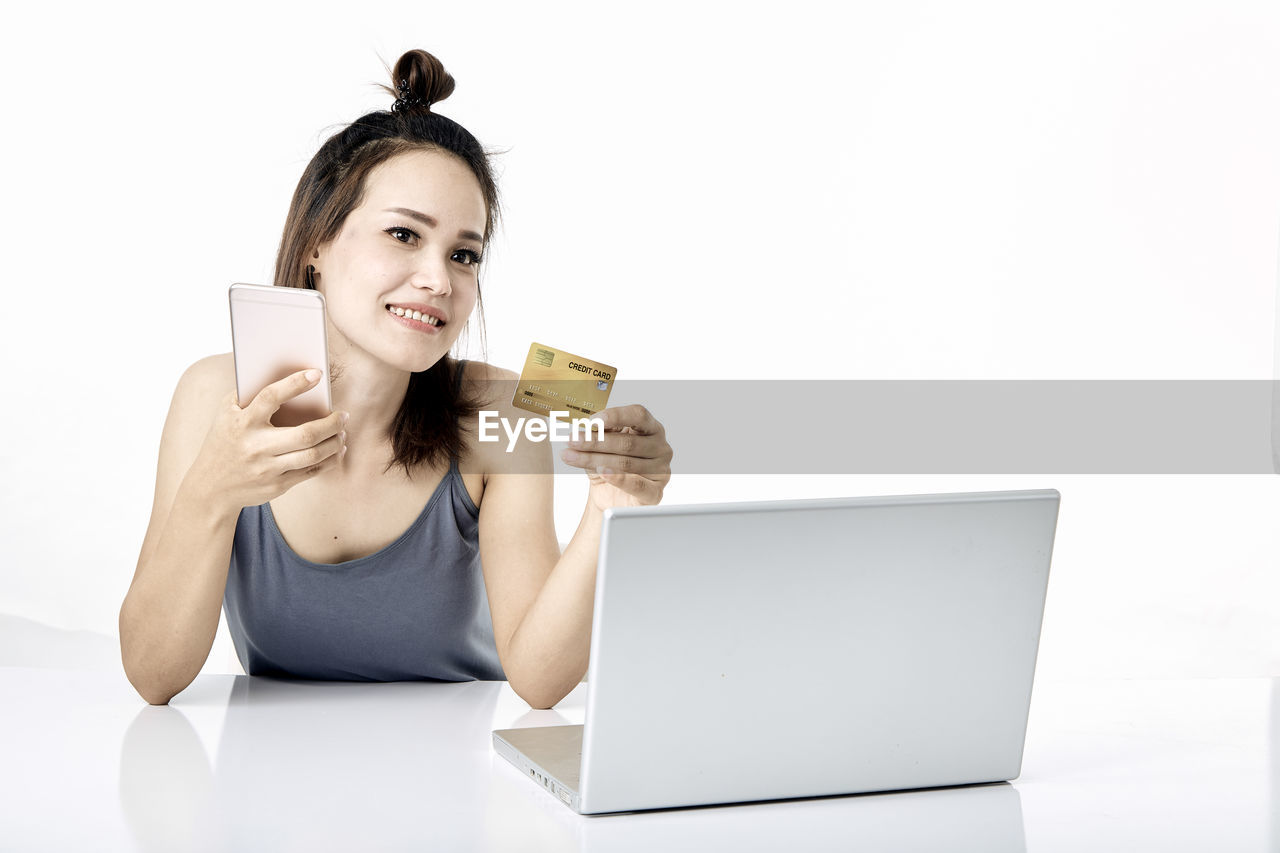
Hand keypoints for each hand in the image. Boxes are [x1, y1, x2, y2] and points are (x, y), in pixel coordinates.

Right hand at [186, 369, 348, 513]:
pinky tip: (338, 449)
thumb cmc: (224, 440)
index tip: (317, 373)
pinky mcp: (277, 485)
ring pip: (313, 455)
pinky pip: (311, 471)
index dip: (295, 383)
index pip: (271, 397)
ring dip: (336, 442)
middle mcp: (256, 446)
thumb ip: (248, 393)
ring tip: (343, 431)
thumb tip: (284, 372)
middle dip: (332, 423)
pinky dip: (330, 459)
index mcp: (242, 423)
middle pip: (305, 434)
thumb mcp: (226, 414)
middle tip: (344, 415)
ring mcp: (267, 468)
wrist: (210, 487)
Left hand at [559, 404, 671, 510]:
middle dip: (595, 441)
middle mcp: (660, 447)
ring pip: (625, 463)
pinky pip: (637, 485)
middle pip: (628, 441)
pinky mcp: (655, 492)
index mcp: (651, 428)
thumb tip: (585, 428)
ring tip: (571, 456)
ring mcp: (661, 470)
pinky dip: (618, 478)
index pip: (638, 415)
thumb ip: (600, 434)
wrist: (612, 497)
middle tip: (572, 440)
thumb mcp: (603, 445)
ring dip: (594, 459)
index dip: (615, 416)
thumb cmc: (611, 465)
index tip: (591, 421)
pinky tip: (602, 472)